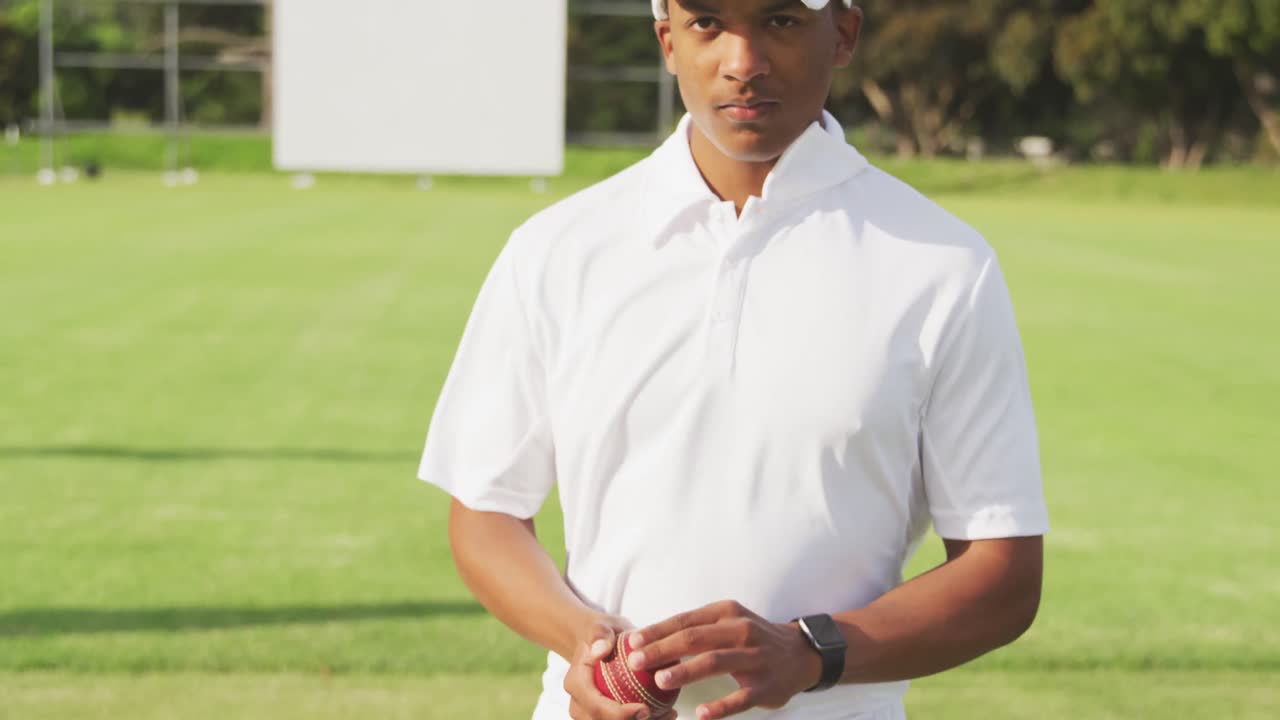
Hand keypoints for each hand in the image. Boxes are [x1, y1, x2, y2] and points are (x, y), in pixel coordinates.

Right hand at [565, 615, 675, 719]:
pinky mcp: (603, 717)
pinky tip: (670, 713)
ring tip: (670, 714)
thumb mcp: (601, 626)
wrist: (598, 644)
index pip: (595, 706)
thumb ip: (599, 634)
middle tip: (665, 714)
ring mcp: (589, 714)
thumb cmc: (603, 634)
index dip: (618, 715)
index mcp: (576, 683)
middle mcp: (578, 704)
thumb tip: (600, 649)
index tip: (645, 709)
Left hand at [627, 600, 822, 719]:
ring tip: (660, 680)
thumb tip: (648, 639)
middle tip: (636, 662)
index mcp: (726, 613)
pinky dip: (721, 707)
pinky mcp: (766, 685)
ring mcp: (756, 658)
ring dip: (686, 671)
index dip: (657, 631)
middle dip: (663, 649)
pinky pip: (741, 697)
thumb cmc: (751, 638)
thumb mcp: (727, 621)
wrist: (800, 654)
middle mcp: (741, 631)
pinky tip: (701, 715)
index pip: (685, 621)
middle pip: (695, 638)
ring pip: (715, 662)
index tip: (632, 642)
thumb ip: (695, 628)